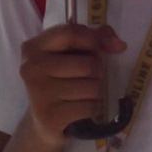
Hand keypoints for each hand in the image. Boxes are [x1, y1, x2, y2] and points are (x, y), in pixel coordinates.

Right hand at [18, 23, 126, 146]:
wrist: (44, 118)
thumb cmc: (61, 78)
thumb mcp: (73, 52)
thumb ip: (96, 38)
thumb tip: (119, 45)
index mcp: (34, 47)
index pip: (70, 33)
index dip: (93, 39)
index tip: (100, 47)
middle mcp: (31, 68)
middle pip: (87, 64)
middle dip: (97, 71)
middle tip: (87, 76)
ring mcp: (39, 93)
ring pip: (92, 87)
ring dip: (95, 91)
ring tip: (83, 92)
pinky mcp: (50, 116)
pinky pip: (90, 107)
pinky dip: (92, 107)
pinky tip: (80, 107)